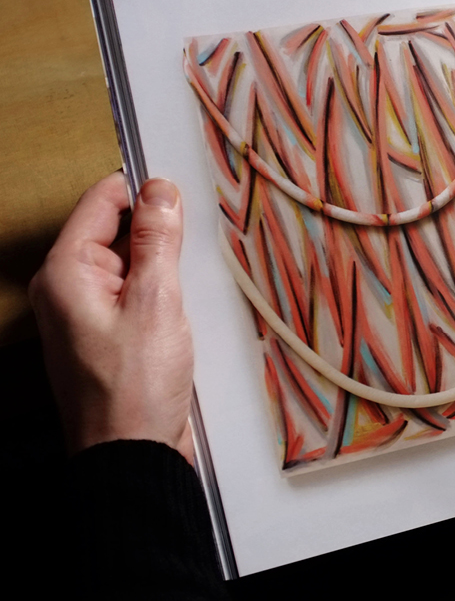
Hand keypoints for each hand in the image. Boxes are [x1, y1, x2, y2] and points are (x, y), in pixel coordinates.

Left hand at [29, 172, 194, 459]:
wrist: (134, 456)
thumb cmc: (135, 389)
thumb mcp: (156, 301)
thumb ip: (157, 240)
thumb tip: (159, 190)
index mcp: (67, 272)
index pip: (102, 201)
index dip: (143, 189)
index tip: (183, 191)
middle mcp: (69, 290)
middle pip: (117, 232)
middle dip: (159, 232)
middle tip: (194, 246)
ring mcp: (89, 315)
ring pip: (132, 265)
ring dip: (165, 266)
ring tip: (192, 282)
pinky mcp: (110, 337)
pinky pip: (137, 296)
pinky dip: (163, 294)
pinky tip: (187, 309)